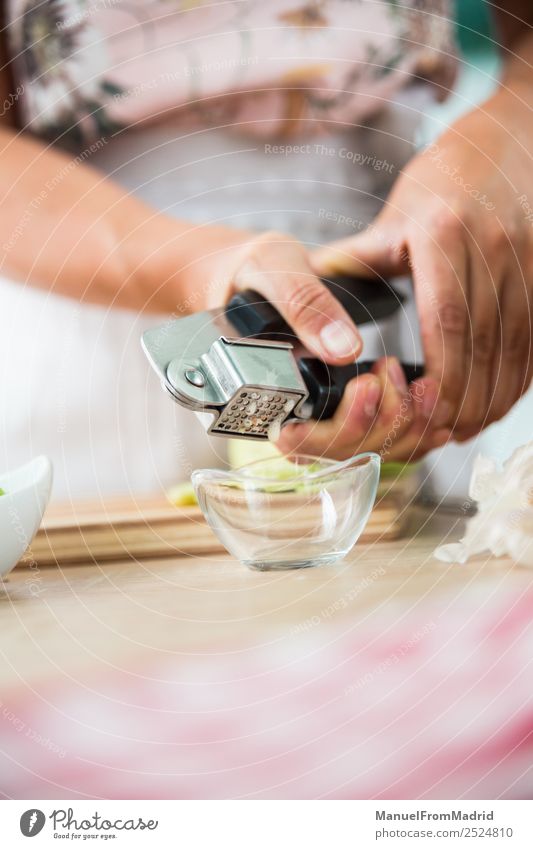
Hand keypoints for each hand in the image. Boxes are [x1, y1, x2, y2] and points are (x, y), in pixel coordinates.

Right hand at [195, 229, 449, 461]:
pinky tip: (431, 404)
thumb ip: (303, 303)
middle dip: (380, 421)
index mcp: (254, 390)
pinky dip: (411, 428)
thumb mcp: (272, 268)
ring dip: (403, 427)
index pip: (299, 441)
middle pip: (337, 454)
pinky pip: (375, 440)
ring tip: (424, 384)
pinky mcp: (337, 411)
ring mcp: (312, 419)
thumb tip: (344, 349)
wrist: (249, 272)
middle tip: (394, 371)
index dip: (341, 426)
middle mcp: (282, 416)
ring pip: (361, 453)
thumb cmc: (253, 269)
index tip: (367, 384)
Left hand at [312, 90, 532, 443]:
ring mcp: (525, 256)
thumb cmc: (443, 181)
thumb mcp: (393, 214)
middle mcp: (491, 245)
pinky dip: (521, 372)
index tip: (426, 408)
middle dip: (467, 395)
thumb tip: (304, 291)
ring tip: (471, 426)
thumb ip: (354, 258)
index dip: (441, 371)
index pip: (446, 318)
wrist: (507, 140)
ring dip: (496, 393)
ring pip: (517, 342)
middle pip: (484, 339)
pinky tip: (502, 397)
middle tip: (447, 433)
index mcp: (442, 232)